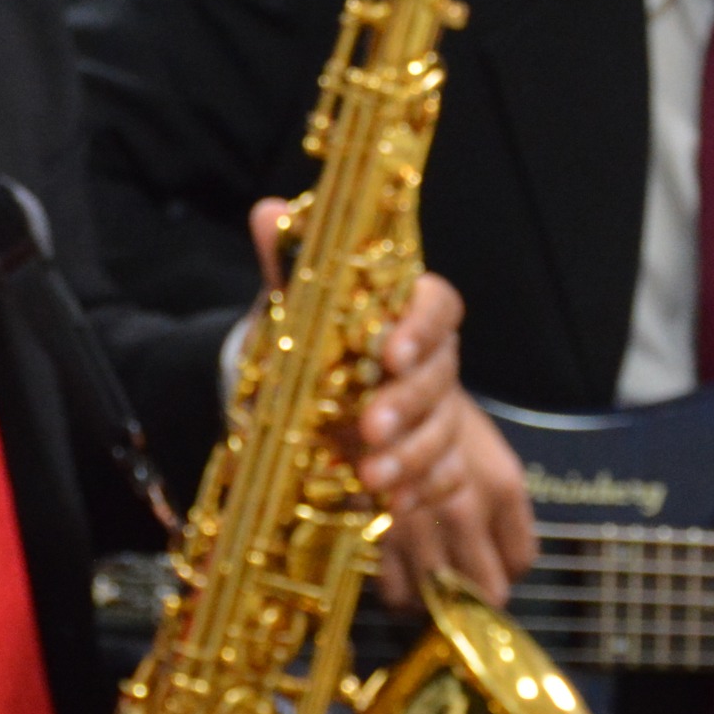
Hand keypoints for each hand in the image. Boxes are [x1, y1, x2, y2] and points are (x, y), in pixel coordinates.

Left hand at [249, 199, 538, 605]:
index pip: (438, 305)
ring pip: (443, 432)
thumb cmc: (307, 337)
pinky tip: (393, 502)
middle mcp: (429, 360)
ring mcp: (432, 411)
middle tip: (370, 427)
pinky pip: (443, 474)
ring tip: (369, 475)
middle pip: (440, 376)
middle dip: (407, 405)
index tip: (391, 350)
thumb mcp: (293, 301)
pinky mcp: (426, 455)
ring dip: (410, 456)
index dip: (422, 327)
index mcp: (406, 310)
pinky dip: (420, 488)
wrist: (299, 391)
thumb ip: (287, 261)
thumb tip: (270, 212)